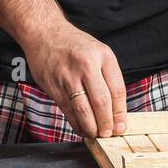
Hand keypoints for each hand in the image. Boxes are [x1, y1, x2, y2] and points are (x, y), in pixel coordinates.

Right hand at [21, 19, 127, 138]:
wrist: (45, 33)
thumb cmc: (74, 45)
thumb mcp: (98, 51)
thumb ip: (107, 76)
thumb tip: (115, 108)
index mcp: (103, 56)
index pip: (117, 90)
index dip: (120, 112)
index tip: (122, 125)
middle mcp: (87, 65)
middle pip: (102, 102)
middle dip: (107, 123)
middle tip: (109, 133)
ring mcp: (69, 76)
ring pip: (83, 109)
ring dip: (91, 127)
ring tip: (96, 134)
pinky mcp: (54, 86)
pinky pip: (68, 110)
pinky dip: (76, 123)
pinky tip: (81, 128)